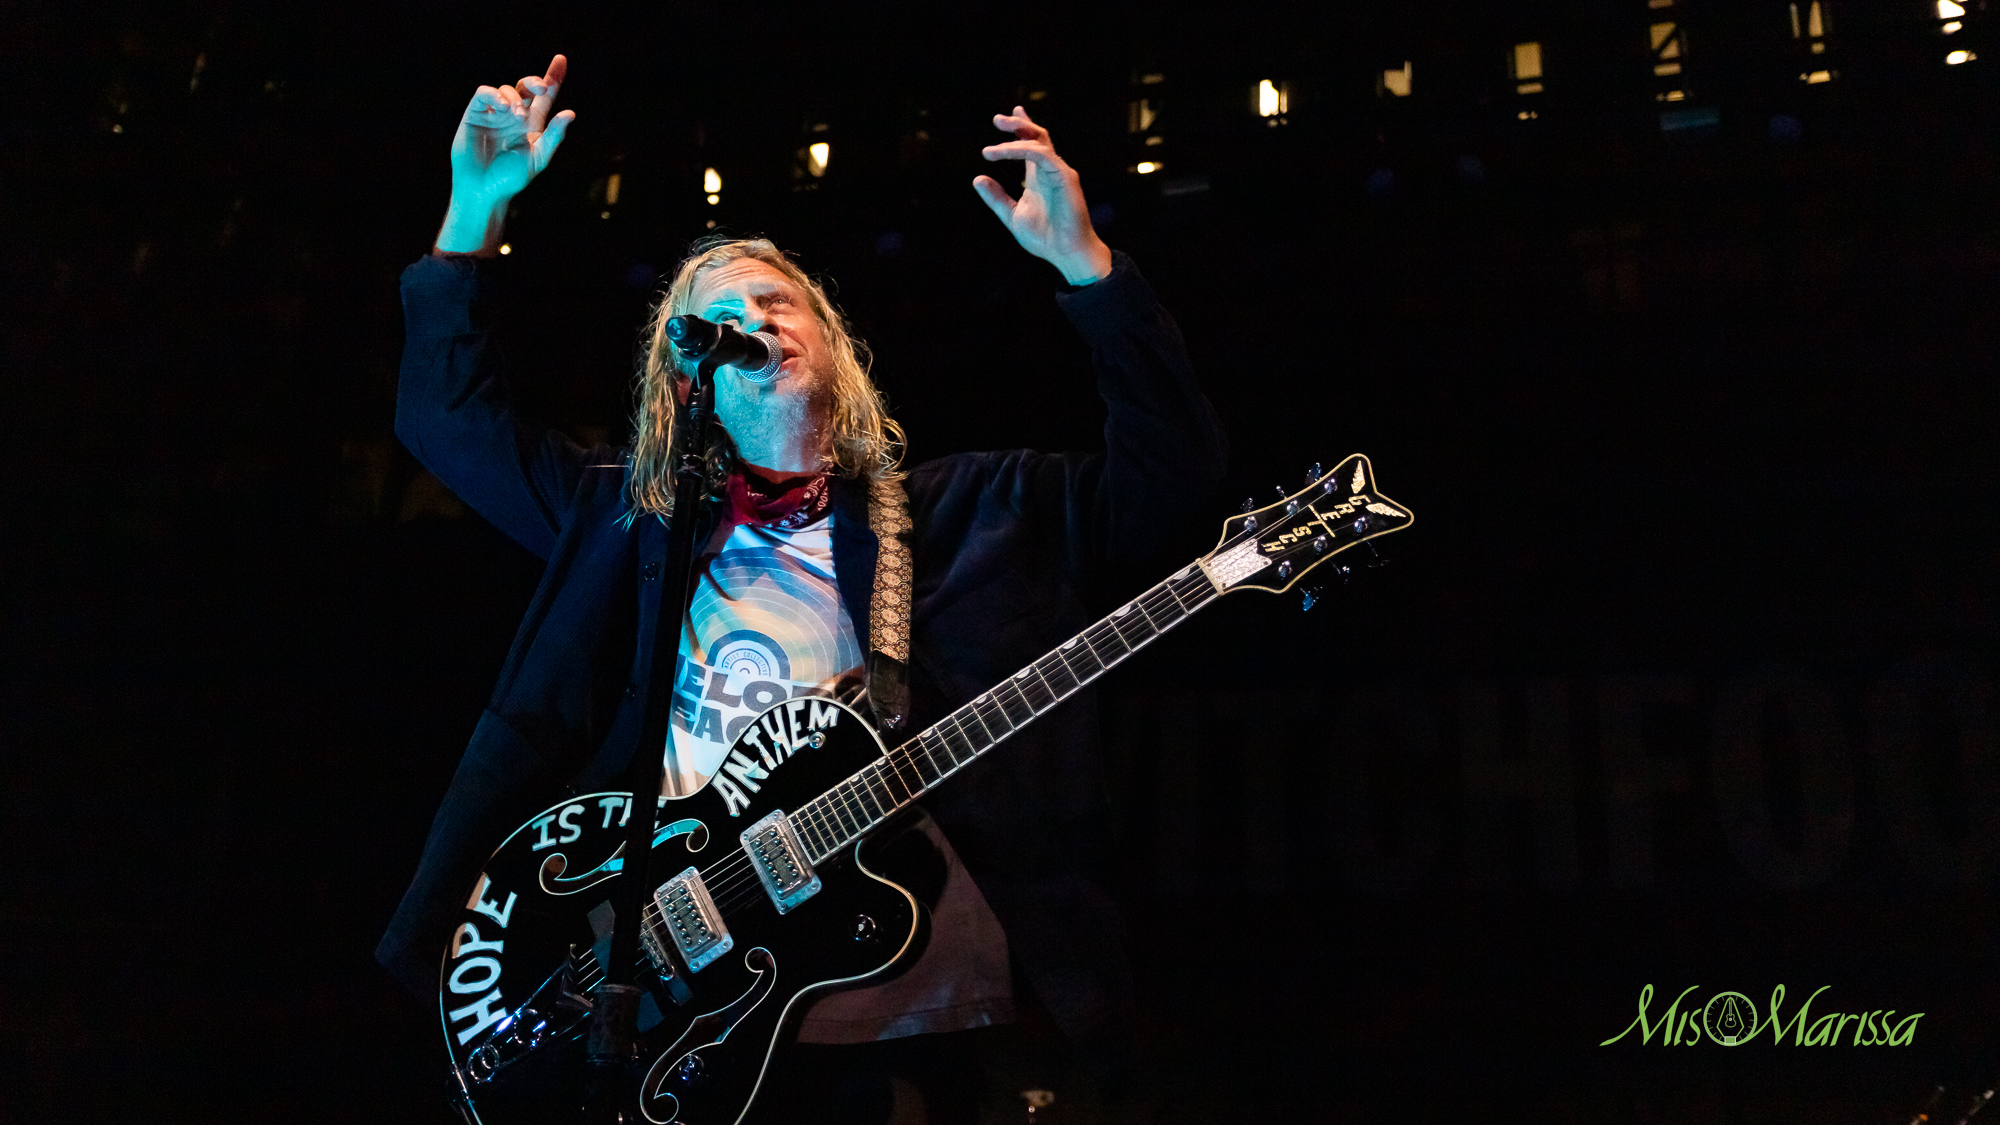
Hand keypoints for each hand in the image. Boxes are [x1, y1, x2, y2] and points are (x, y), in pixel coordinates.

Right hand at [434, 54, 575, 254]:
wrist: (483, 190)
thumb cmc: (510, 178)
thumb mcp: (538, 158)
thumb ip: (554, 136)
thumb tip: (570, 113)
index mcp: (532, 125)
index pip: (544, 97)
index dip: (553, 77)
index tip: (561, 60)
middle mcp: (513, 115)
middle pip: (526, 87)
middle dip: (535, 82)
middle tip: (542, 88)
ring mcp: (494, 113)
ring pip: (506, 89)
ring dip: (515, 97)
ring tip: (517, 115)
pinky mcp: (474, 114)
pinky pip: (484, 94)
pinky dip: (495, 95)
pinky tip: (503, 107)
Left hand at [973, 107, 1112, 285]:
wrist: (1065, 253)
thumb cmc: (1044, 238)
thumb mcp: (1012, 215)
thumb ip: (996, 198)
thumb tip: (978, 179)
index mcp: (1037, 178)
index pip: (1029, 146)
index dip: (1019, 128)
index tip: (1003, 118)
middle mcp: (1049, 171)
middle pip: (1037, 136)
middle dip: (1018, 123)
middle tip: (997, 119)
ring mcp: (1058, 172)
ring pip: (1039, 141)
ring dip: (1017, 134)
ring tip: (995, 137)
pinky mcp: (1065, 176)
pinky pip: (1042, 154)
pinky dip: (1021, 149)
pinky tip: (1003, 151)